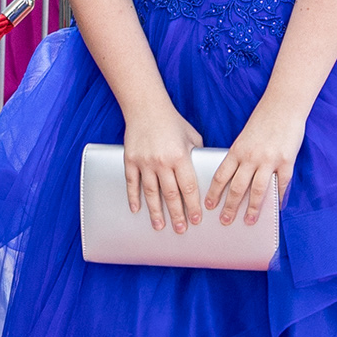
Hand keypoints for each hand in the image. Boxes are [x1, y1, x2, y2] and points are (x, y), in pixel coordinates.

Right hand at [122, 105, 203, 235]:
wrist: (146, 107)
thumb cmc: (172, 122)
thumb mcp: (192, 137)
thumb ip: (198, 155)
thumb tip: (205, 172)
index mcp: (180, 157)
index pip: (188, 188)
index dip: (192, 206)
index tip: (196, 220)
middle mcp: (162, 162)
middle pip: (170, 195)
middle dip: (177, 214)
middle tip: (180, 229)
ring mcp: (144, 162)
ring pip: (151, 193)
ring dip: (156, 212)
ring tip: (160, 225)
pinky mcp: (130, 160)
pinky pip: (132, 183)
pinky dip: (134, 198)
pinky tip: (137, 210)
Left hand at [207, 100, 305, 228]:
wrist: (284, 105)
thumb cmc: (263, 120)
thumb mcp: (245, 137)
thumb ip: (240, 156)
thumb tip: (234, 177)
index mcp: (237, 150)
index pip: (221, 176)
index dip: (214, 193)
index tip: (209, 206)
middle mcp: (251, 157)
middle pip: (237, 188)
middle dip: (230, 207)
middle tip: (225, 221)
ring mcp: (270, 160)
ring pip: (258, 191)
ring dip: (252, 209)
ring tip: (249, 221)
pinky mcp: (287, 161)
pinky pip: (281, 185)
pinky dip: (278, 198)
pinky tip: (276, 208)